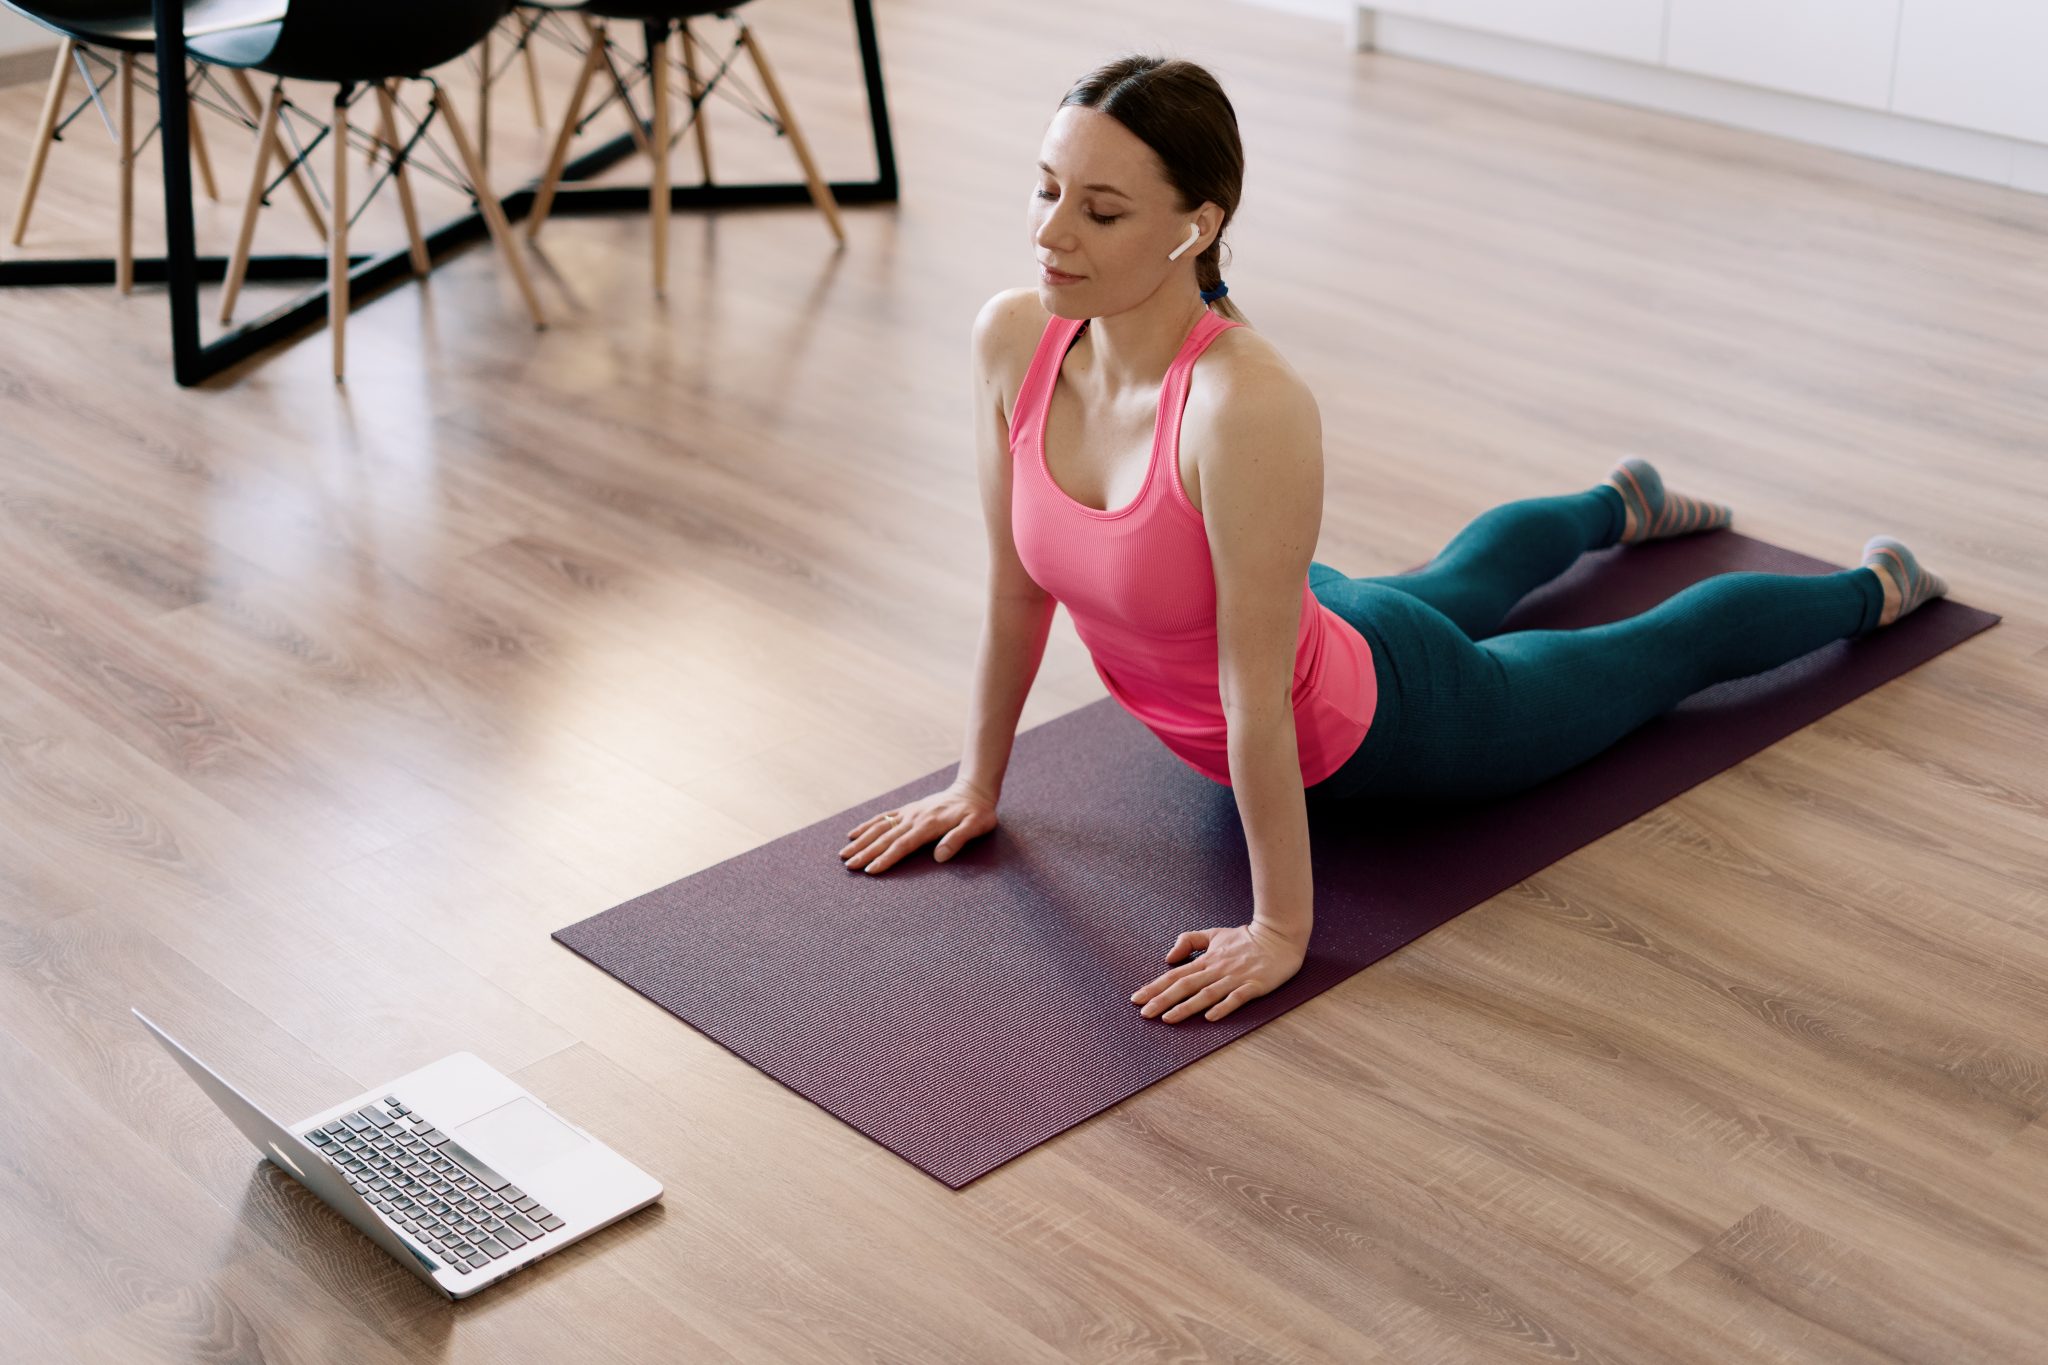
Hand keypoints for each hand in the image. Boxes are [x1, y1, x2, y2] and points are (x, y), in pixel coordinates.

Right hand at [839, 779, 998, 872]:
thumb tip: (939, 856)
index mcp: (928, 825)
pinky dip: (867, 825)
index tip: (871, 870)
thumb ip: (958, 839)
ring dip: (861, 840)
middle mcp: (914, 818)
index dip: (886, 858)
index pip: (902, 845)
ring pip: (879, 827)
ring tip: (844, 853)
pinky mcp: (908, 810)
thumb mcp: (976, 826)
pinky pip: (883, 817)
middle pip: (885, 838)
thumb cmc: (978, 813)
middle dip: (866, 852)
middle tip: (849, 866)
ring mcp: (909, 813)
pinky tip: (853, 833)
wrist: (974, 791)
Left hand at [1131, 920, 1306, 1023]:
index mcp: (1207, 959)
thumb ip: (1190, 942)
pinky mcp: (1254, 986)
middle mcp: (1217, 969)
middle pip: (1185, 986)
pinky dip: (1223, 1007)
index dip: (1156, 987)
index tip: (1137, 999)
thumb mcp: (1214, 934)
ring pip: (1206, 994)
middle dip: (1163, 1000)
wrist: (1279, 936)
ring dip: (1186, 1007)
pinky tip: (1210, 1017)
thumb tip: (1169, 958)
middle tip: (1145, 1013)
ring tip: (1167, 1019)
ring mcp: (1236, 978)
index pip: (1175, 975)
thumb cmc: (1246, 938)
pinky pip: (1237, 998)